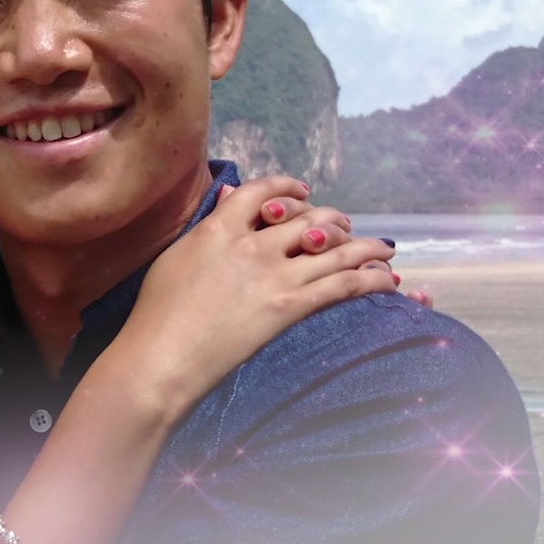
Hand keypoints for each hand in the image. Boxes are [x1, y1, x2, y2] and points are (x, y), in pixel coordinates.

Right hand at [112, 176, 398, 410]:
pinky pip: (342, 285)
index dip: (288, 188)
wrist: (163, 356)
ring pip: (334, 249)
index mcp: (219, 228)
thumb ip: (209, 225)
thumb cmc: (157, 312)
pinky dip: (369, 280)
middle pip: (306, 217)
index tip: (303, 191)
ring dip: (365, 247)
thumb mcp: (176, 256)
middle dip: (333, 219)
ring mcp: (273, 276)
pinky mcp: (289, 307)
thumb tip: (229, 196)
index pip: (262, 192)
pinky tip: (386, 279)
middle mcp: (252, 245)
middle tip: (346, 227)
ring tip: (384, 249)